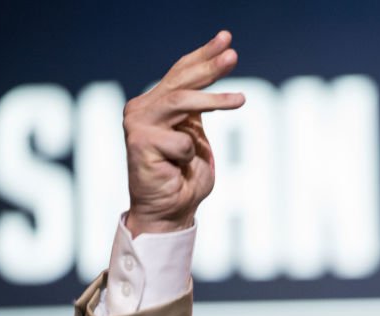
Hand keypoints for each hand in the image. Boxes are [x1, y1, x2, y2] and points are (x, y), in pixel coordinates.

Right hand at [123, 30, 244, 235]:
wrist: (170, 212)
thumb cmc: (185, 179)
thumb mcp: (197, 138)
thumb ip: (196, 114)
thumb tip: (208, 79)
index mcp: (157, 105)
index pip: (181, 73)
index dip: (203, 56)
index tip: (226, 39)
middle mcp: (143, 109)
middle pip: (181, 80)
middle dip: (209, 66)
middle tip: (233, 55)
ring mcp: (138, 123)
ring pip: (181, 101)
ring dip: (214, 100)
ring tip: (241, 100)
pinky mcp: (139, 142)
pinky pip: (182, 141)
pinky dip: (189, 155)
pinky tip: (176, 167)